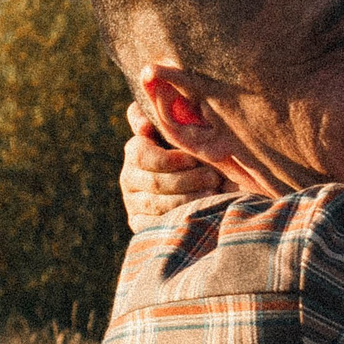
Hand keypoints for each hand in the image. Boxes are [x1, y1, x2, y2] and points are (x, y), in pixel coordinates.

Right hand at [122, 105, 226, 232]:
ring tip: (214, 195)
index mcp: (135, 151)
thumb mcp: (182, 131)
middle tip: (213, 178)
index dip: (169, 159)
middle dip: (187, 181)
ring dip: (188, 200)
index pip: (143, 155)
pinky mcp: (142, 225)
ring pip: (158, 205)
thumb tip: (144, 121)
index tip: (194, 159)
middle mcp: (129, 177)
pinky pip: (158, 225)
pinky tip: (201, 214)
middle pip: (154, 182)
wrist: (204, 182)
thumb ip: (165, 118)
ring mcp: (134, 203)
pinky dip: (181, 220)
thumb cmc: (195, 150)